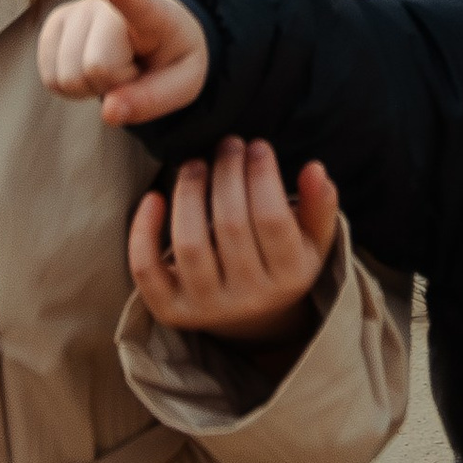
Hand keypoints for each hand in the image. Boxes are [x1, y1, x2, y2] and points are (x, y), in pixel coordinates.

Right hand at [37, 0, 209, 124]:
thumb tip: (109, 113)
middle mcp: (106, 4)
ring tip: (112, 66)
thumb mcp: (182, 84)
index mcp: (151, 12)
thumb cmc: (169, 57)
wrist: (155, 34)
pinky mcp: (54, 23)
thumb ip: (151, 100)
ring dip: (90, 87)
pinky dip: (70, 88)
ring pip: (67, 77)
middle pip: (95, 67)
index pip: (132, 0)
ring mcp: (76, 10)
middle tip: (132, 69)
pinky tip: (90, 69)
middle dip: (113, 84)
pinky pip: (50, 79)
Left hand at [129, 136, 340, 340]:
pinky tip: (153, 197)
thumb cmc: (282, 261)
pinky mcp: (170, 310)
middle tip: (228, 144)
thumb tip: (314, 169)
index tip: (257, 145)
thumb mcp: (313, 239)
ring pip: (189, 245)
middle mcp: (248, 298)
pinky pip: (147, 271)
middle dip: (227, 174)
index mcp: (289, 279)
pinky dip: (143, 232)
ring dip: (189, 194)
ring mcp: (206, 307)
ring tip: (195, 163)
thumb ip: (319, 204)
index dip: (263, 176)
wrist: (251, 317)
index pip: (273, 221)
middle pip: (231, 226)